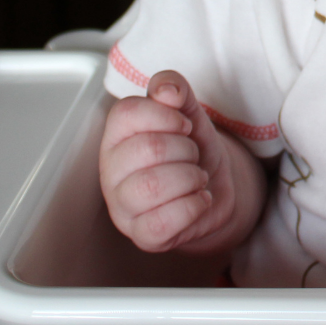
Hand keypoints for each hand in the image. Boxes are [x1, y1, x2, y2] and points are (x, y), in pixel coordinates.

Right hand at [99, 70, 240, 252]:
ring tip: (196, 177)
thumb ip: (175, 91)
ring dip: (190, 177)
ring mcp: (123, 207)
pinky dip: (194, 206)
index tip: (184, 125)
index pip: (125, 113)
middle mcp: (112, 171)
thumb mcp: (189, 112)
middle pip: (146, 149)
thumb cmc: (193, 148)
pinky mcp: (142, 236)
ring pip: (152, 187)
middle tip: (192, 155)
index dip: (164, 115)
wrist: (214, 187)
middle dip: (185, 148)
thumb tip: (166, 89)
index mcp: (117, 135)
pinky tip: (200, 199)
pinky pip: (163, 223)